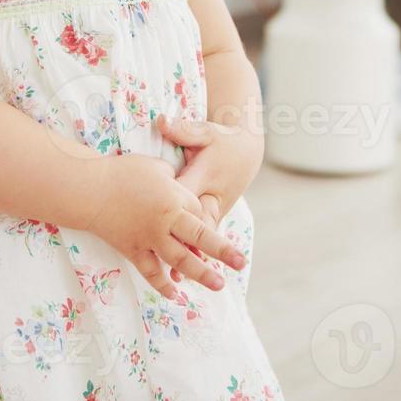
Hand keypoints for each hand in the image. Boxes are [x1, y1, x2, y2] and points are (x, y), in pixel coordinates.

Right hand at [83, 152, 247, 300]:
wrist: (89, 190)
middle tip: (241, 263)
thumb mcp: (154, 166)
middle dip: (222, 251)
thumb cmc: (122, 172)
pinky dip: (163, 284)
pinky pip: (150, 272)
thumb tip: (178, 185)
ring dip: (200, 274)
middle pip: (200, 239)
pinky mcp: (133, 250)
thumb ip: (172, 178)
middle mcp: (166, 221)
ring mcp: (149, 239)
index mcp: (174, 198)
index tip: (208, 218)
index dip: (205, 215)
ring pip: (180, 260)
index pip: (199, 211)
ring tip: (218, 285)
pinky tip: (175, 294)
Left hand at [156, 113, 261, 279]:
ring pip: (203, 236)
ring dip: (192, 256)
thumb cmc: (221, 140)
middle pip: (197, 223)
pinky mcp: (216, 216)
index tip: (153, 219)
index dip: (171, 208)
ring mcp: (216, 208)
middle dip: (186, 243)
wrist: (247, 150)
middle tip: (172, 264)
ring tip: (177, 279)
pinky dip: (195, 254)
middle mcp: (212, 196)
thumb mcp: (205, 131)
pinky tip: (183, 274)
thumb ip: (183, 129)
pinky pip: (205, 238)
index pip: (186, 193)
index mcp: (206, 174)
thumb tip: (162, 121)